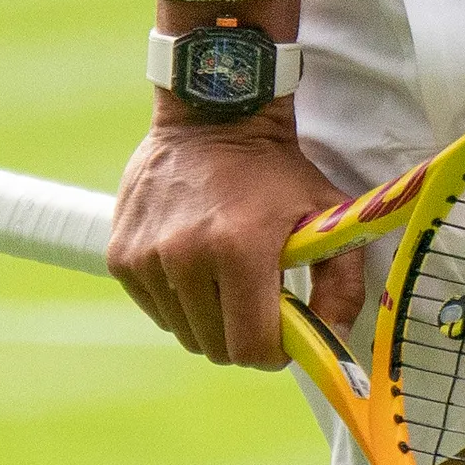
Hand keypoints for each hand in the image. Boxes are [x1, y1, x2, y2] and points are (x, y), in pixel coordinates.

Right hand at [109, 111, 363, 368]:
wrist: (212, 115)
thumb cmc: (276, 168)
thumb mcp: (325, 212)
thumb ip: (343, 281)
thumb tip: (333, 341)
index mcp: (239, 249)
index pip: (251, 347)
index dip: (274, 350)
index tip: (284, 330)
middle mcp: (185, 257)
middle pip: (217, 347)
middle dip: (244, 334)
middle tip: (258, 300)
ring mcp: (147, 258)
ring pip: (185, 332)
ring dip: (211, 317)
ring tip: (227, 273)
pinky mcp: (121, 257)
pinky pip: (157, 309)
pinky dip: (179, 300)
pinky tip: (196, 262)